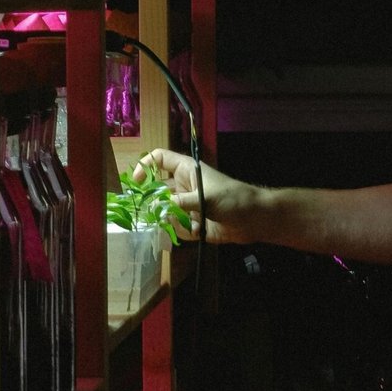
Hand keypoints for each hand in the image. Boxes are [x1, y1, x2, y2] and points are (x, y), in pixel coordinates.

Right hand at [134, 147, 249, 244]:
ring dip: (168, 219)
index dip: (145, 165)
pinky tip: (196, 231)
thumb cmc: (233, 199)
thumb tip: (159, 207)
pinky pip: (177, 227)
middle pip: (157, 189)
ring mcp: (187, 205)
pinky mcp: (193, 223)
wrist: (255, 219)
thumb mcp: (206, 197)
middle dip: (152, 201)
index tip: (136, 182)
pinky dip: (181, 231)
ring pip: (165, 211)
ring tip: (180, 222)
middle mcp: (184, 186)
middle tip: (147, 212)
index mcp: (187, 170)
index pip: (160, 159)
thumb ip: (181, 202)